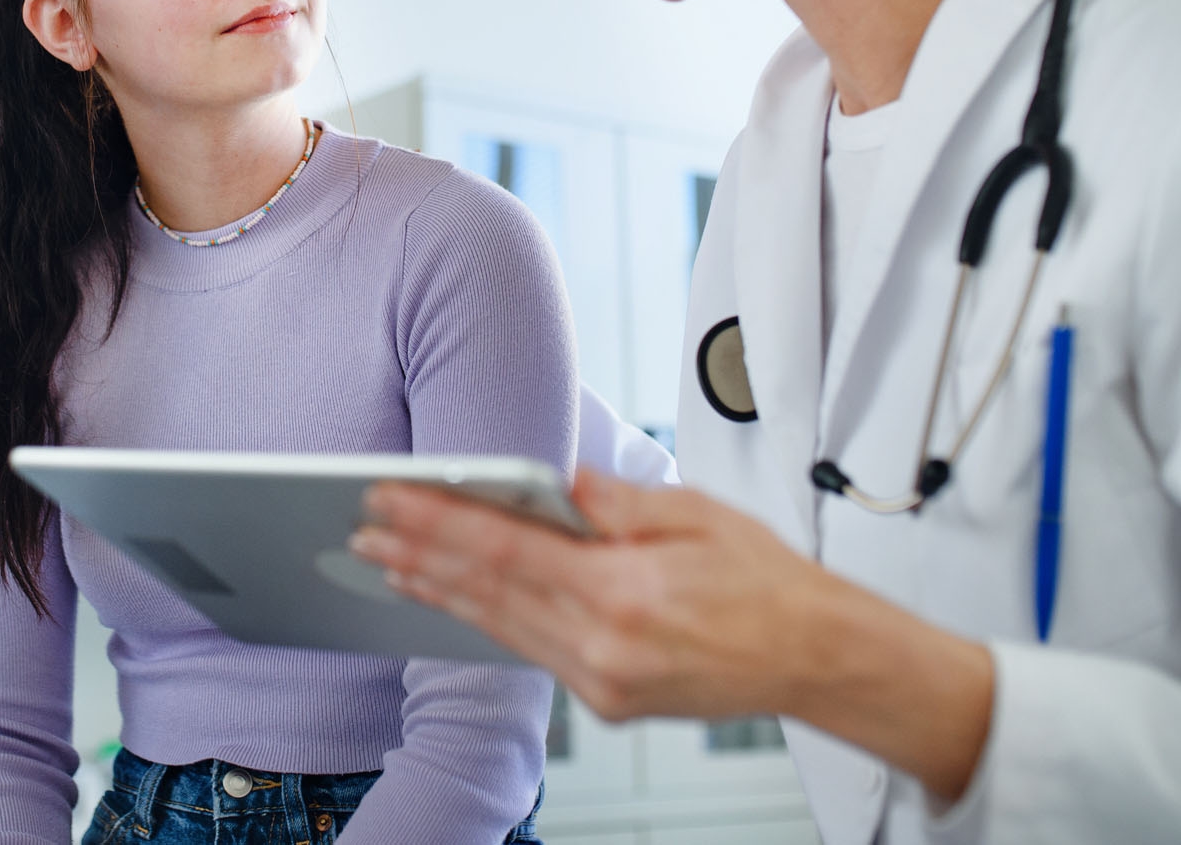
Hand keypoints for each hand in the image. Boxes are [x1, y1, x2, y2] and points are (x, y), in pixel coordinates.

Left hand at [349, 467, 994, 799]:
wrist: (817, 660)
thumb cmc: (769, 583)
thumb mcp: (696, 515)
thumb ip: (617, 500)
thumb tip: (556, 479)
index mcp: (625, 592)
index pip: (506, 549)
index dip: (438, 520)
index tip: (390, 497)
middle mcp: (605, 646)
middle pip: (489, 592)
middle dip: (418, 554)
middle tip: (363, 525)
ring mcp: (603, 683)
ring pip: (500, 627)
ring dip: (439, 590)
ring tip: (387, 559)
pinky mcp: (607, 701)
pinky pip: (530, 651)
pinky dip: (487, 619)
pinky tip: (454, 597)